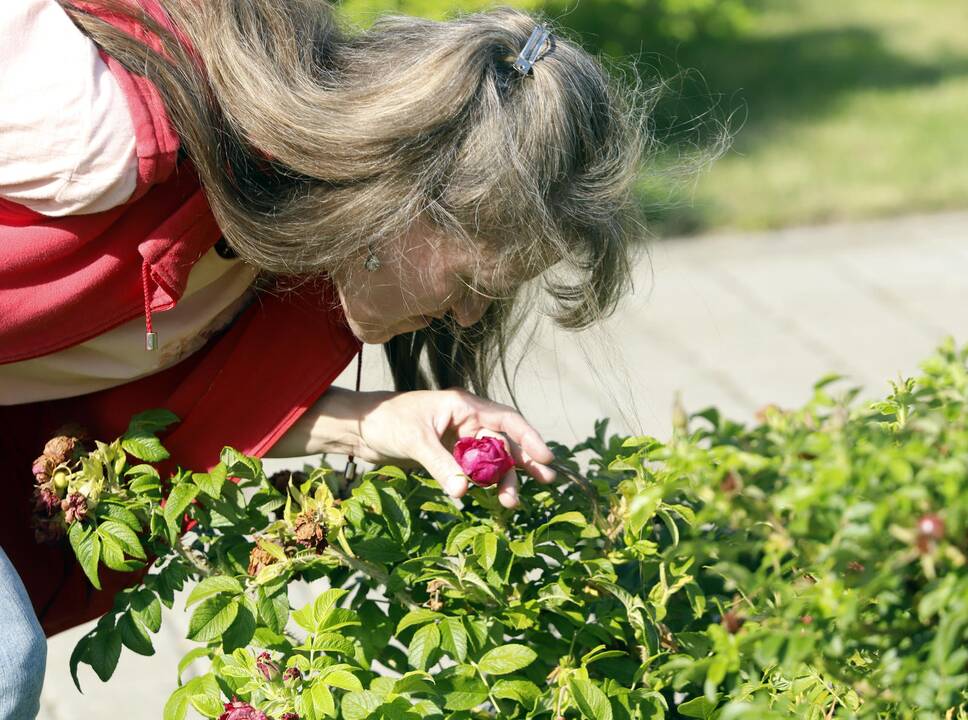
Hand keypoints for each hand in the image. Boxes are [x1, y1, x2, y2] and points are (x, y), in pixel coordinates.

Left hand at [354, 388, 556, 507]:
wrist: (359, 428)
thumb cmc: (386, 421)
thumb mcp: (415, 441)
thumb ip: (440, 465)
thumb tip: (463, 491)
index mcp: (463, 406)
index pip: (505, 420)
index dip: (528, 437)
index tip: (545, 457)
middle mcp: (466, 421)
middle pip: (503, 443)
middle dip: (523, 462)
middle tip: (547, 481)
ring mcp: (457, 440)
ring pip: (489, 460)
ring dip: (502, 479)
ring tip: (511, 502)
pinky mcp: (447, 456)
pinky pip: (472, 471)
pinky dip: (482, 483)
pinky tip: (491, 498)